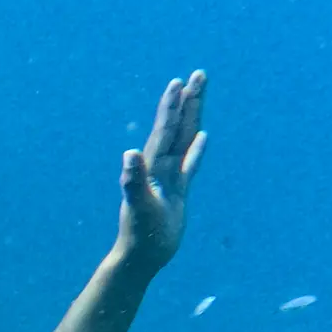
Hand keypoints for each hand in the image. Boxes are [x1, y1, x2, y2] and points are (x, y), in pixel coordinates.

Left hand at [117, 70, 206, 274]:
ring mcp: (169, 177)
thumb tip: (129, 153)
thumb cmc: (140, 234)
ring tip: (198, 95)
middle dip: (187, 100)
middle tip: (198, 74)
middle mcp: (159, 167)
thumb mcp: (139, 205)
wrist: (142, 256)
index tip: (178, 82)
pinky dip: (195, 149)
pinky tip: (202, 137)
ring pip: (184, 139)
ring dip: (192, 117)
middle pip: (177, 126)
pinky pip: (189, 164)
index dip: (171, 106)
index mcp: (151, 167)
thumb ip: (133, 179)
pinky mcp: (177, 191)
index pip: (164, 129)